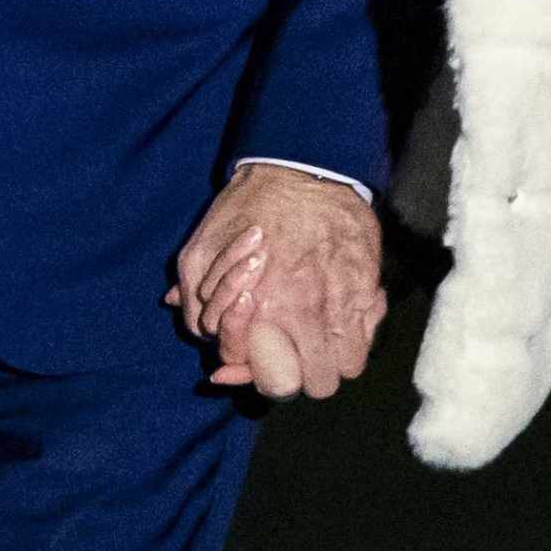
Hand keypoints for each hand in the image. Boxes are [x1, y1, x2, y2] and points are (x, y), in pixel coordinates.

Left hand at [170, 164, 381, 400]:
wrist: (302, 167)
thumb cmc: (249, 207)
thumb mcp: (202, 247)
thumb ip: (193, 293)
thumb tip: (180, 313)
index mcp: (263, 310)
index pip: (271, 380)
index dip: (261, 378)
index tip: (258, 366)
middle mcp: (307, 315)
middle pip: (317, 383)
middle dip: (304, 375)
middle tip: (293, 355)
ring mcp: (344, 304)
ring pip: (348, 366)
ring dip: (334, 359)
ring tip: (319, 340)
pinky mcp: (370, 288)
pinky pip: (369, 334)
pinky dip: (357, 334)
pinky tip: (341, 317)